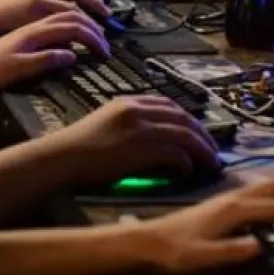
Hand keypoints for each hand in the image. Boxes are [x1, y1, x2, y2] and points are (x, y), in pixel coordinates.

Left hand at [0, 11, 108, 90]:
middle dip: (95, 22)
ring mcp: (31, 17)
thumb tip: (72, 54)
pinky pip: (57, 4)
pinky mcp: (28, 20)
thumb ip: (45, 60)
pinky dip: (73, 4)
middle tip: (108, 38)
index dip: (93, 38)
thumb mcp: (17, 69)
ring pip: (66, 1)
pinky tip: (75, 13)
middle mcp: (35, 19)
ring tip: (100, 14)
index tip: (104, 52)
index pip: (73, 26)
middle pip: (74, 10)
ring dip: (86, 6)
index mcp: (35, 30)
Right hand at [44, 95, 220, 185]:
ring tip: (211, 164)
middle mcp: (137, 110)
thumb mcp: (106, 124)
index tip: (199, 133)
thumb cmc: (77, 149)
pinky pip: (176, 153)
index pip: (170, 105)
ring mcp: (140, 128)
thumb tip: (155, 140)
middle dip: (204, 135)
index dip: (190, 119)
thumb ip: (131, 125)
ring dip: (203, 151)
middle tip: (213, 151)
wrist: (60, 158)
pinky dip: (187, 163)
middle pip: (184, 118)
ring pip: (186, 135)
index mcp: (129, 102)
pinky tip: (187, 172)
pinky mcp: (141, 149)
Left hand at [136, 176, 273, 274]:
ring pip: (273, 182)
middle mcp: (236, 196)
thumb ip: (230, 252)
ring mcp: (231, 195)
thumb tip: (261, 246)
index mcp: (235, 209)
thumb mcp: (201, 258)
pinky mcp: (227, 199)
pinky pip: (265, 187)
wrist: (147, 240)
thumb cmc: (174, 252)